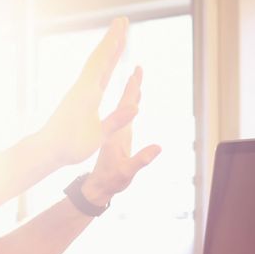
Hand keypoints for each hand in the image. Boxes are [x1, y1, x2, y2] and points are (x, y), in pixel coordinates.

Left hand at [37, 17, 138, 166]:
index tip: (122, 25)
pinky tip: (107, 64)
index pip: (102, 61)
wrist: (48, 150)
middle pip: (100, 57)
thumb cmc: (70, 145)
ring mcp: (80, 92)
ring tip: (119, 37)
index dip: (113, 42)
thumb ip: (116, 120)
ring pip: (97, 65)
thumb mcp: (97, 136)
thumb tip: (136, 107)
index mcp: (87, 93)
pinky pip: (95, 76)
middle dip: (112, 39)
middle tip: (123, 20)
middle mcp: (83, 87)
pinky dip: (104, 66)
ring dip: (109, 50)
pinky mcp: (79, 99)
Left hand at [81, 66, 160, 205]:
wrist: (95, 186)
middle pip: (123, 101)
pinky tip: (132, 100)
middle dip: (132, 83)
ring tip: (136, 77)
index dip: (131, 87)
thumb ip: (141, 159)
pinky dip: (127, 103)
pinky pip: (120, 114)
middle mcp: (113, 128)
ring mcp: (112, 131)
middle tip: (139, 67)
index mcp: (116, 132)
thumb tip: (158, 147)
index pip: (124, 105)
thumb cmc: (110, 180)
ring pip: (121, 106)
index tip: (137, 70)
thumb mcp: (127, 171)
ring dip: (129, 91)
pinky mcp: (114, 135)